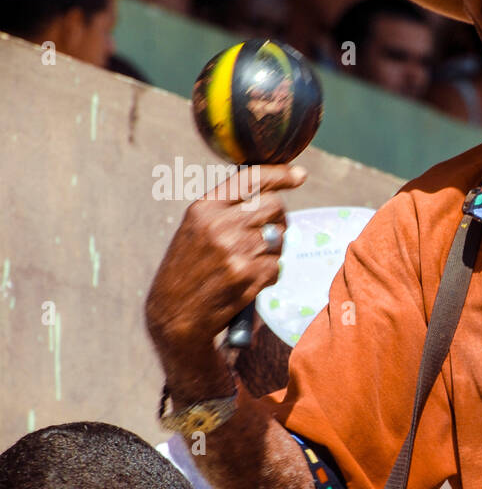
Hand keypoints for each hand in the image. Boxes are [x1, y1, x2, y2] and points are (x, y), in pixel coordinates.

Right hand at [146, 164, 304, 361]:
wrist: (175, 313)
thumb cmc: (188, 269)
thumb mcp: (196, 229)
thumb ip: (227, 209)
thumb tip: (272, 194)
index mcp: (204, 208)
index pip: (251, 179)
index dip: (281, 175)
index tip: (299, 175)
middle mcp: (220, 224)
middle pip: (275, 206)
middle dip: (278, 219)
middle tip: (266, 235)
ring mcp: (236, 250)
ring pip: (280, 237)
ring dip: (272, 250)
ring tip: (248, 262)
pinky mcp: (248, 275)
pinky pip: (277, 266)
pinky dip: (269, 274)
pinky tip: (249, 281)